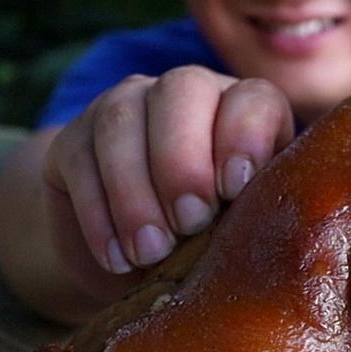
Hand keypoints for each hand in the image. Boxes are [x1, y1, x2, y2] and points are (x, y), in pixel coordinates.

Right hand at [43, 66, 294, 275]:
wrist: (133, 261)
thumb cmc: (210, 246)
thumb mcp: (242, 230)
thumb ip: (258, 215)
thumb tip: (276, 231)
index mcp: (244, 110)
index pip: (252, 98)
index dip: (244, 136)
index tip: (235, 190)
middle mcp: (186, 93)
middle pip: (182, 90)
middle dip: (184, 160)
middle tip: (190, 223)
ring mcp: (124, 106)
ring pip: (122, 118)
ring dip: (136, 190)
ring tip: (151, 252)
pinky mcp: (74, 138)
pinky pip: (79, 158)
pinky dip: (98, 213)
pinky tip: (117, 258)